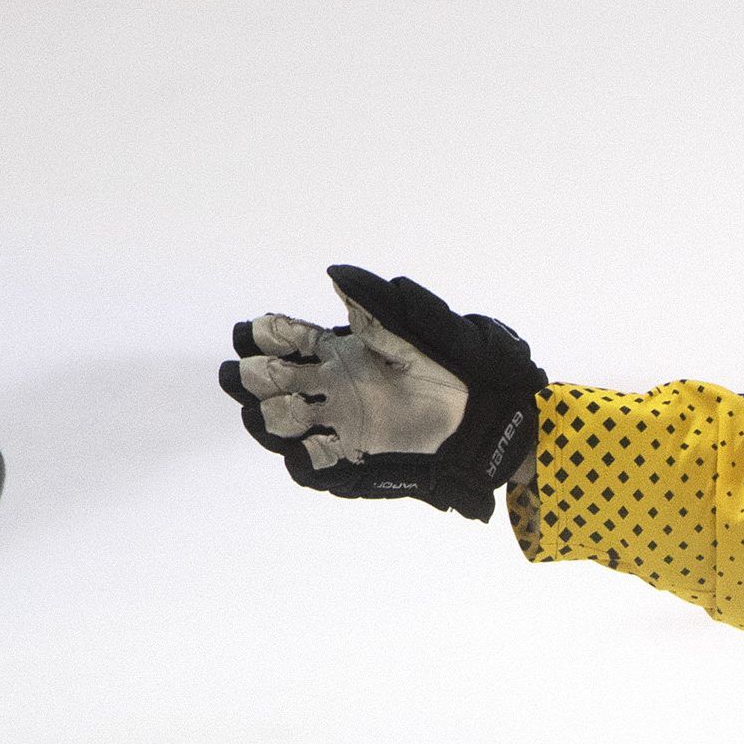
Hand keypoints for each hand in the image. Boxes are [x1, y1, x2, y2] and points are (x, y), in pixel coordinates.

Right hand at [221, 265, 547, 521]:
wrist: (486, 414)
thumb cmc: (456, 365)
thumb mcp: (415, 330)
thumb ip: (375, 309)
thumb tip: (336, 277)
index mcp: (339, 351)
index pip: (283, 340)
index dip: (265, 336)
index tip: (261, 332)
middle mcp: (330, 388)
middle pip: (270, 382)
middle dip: (257, 376)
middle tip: (264, 373)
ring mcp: (339, 423)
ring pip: (281, 423)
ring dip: (271, 416)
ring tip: (284, 409)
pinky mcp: (354, 458)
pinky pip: (314, 465)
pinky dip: (304, 459)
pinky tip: (309, 449)